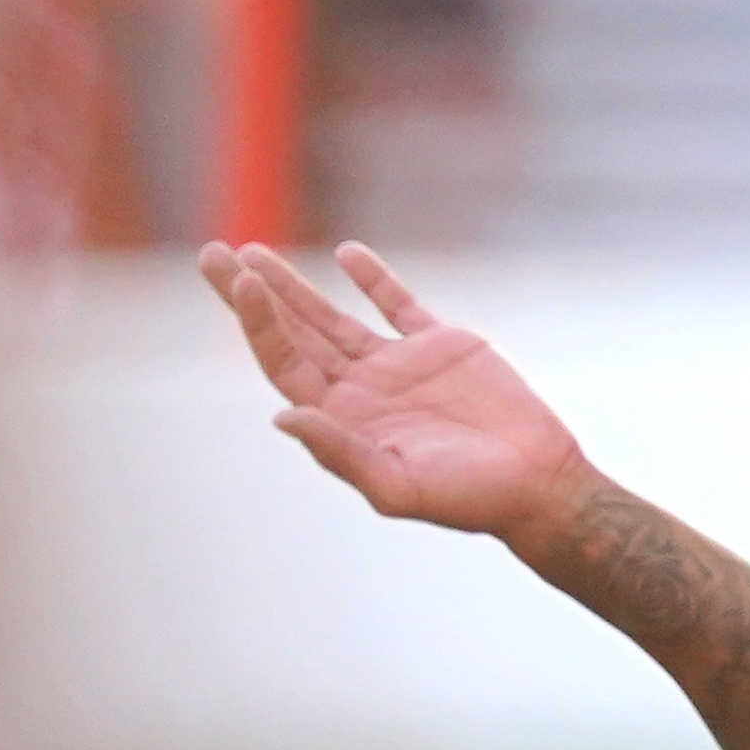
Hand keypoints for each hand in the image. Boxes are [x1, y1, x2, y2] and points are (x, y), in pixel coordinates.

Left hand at [204, 240, 600, 541]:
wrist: (537, 483)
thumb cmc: (467, 498)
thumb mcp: (396, 485)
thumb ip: (341, 451)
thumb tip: (282, 417)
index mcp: (341, 418)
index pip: (284, 360)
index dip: (258, 321)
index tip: (240, 282)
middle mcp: (358, 388)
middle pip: (291, 331)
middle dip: (252, 294)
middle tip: (212, 255)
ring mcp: (397, 364)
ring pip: (331, 315)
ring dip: (293, 284)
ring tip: (253, 252)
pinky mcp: (442, 345)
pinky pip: (398, 304)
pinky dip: (374, 278)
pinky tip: (346, 254)